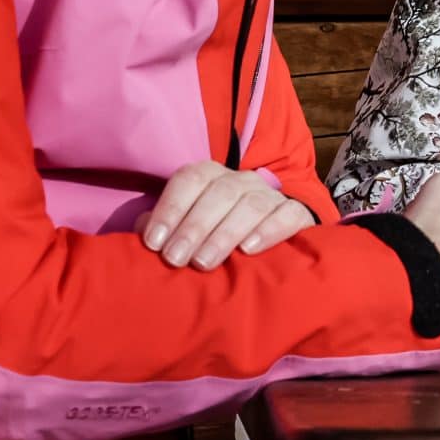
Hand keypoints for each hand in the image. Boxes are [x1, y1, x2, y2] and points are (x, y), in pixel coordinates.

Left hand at [142, 161, 315, 269]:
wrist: (267, 234)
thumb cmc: (214, 233)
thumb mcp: (185, 227)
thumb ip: (162, 228)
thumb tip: (143, 232)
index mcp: (210, 177)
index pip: (190, 180)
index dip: (170, 208)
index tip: (154, 242)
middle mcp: (241, 180)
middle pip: (219, 193)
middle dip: (194, 226)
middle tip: (176, 259)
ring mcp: (270, 195)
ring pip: (250, 205)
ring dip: (224, 234)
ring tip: (204, 262)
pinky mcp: (295, 213)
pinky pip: (287, 215)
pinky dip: (269, 230)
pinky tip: (249, 248)